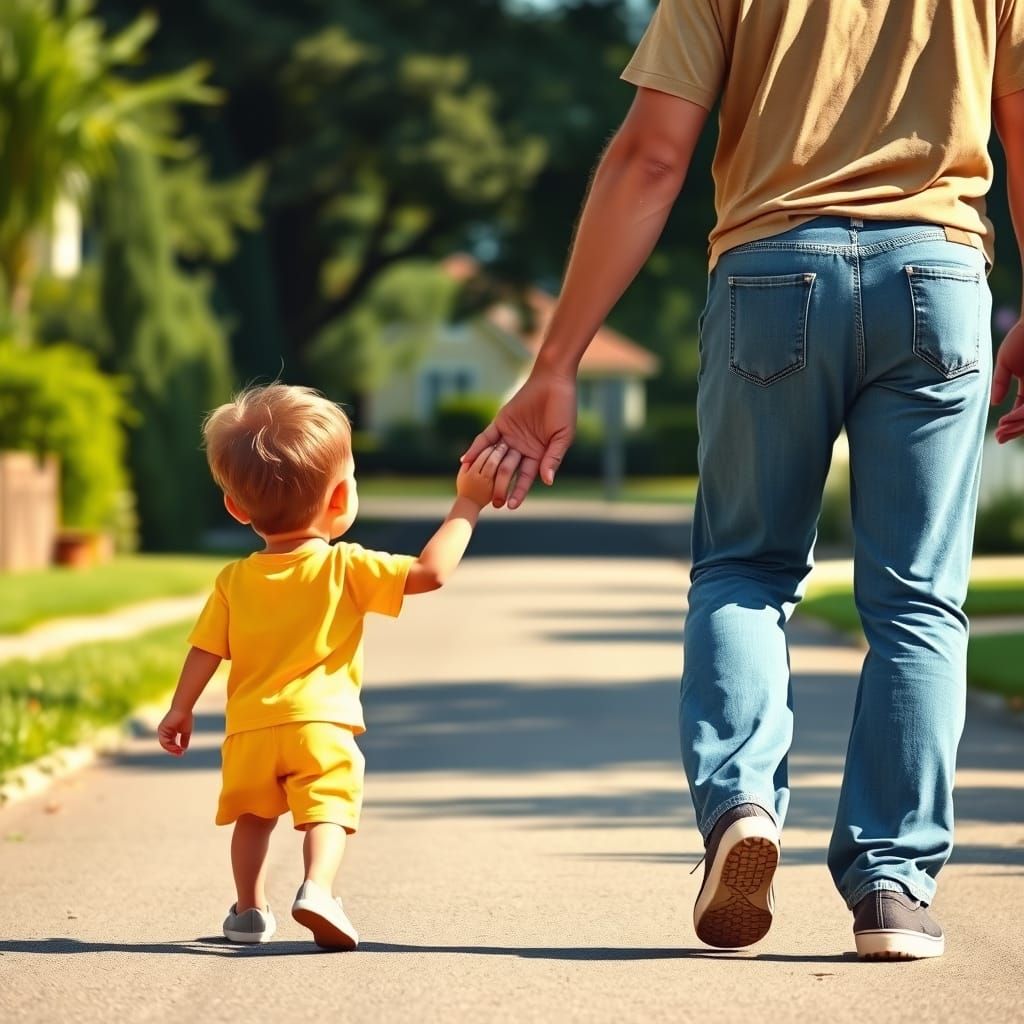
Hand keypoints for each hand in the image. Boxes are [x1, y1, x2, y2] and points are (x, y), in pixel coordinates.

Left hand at [157, 708, 192, 756]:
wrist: (183, 709)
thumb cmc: (185, 718)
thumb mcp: (186, 732)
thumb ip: (184, 740)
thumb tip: (183, 749)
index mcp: (170, 732)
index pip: (171, 743)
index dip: (176, 749)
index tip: (182, 753)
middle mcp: (165, 732)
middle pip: (167, 745)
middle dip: (174, 750)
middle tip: (180, 754)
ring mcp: (162, 731)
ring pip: (165, 744)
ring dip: (172, 749)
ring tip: (179, 752)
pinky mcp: (162, 730)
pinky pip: (164, 741)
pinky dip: (170, 746)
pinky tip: (176, 747)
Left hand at [461, 369, 576, 508]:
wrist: (553, 382)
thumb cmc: (563, 408)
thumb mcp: (562, 436)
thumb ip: (553, 457)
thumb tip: (546, 481)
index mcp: (538, 455)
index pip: (525, 477)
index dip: (519, 491)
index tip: (512, 505)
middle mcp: (522, 449)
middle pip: (508, 472)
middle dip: (501, 487)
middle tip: (494, 502)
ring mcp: (510, 436)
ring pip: (495, 458)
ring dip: (486, 471)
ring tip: (476, 486)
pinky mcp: (500, 423)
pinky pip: (485, 439)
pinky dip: (476, 449)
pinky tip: (466, 461)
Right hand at [993, 318, 1023, 442]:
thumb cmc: (1022, 337)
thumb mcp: (1006, 363)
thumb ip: (1000, 383)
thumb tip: (994, 404)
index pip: (1022, 411)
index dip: (1012, 424)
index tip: (999, 433)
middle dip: (1014, 430)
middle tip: (1000, 439)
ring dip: (1017, 426)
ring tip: (1002, 431)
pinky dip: (1021, 414)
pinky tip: (1007, 419)